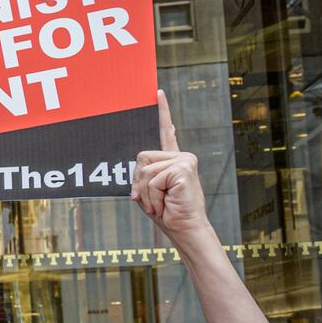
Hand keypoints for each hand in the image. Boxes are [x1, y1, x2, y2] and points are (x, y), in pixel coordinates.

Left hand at [130, 90, 210, 239]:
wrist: (185, 230)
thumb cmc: (167, 213)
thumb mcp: (147, 191)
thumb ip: (141, 174)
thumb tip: (137, 161)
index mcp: (172, 159)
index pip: (165, 132)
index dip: (162, 111)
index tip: (157, 92)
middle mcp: (181, 156)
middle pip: (140, 157)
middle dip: (139, 183)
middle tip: (153, 200)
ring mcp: (185, 160)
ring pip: (144, 169)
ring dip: (146, 192)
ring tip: (161, 203)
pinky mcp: (184, 168)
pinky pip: (153, 178)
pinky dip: (153, 195)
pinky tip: (167, 202)